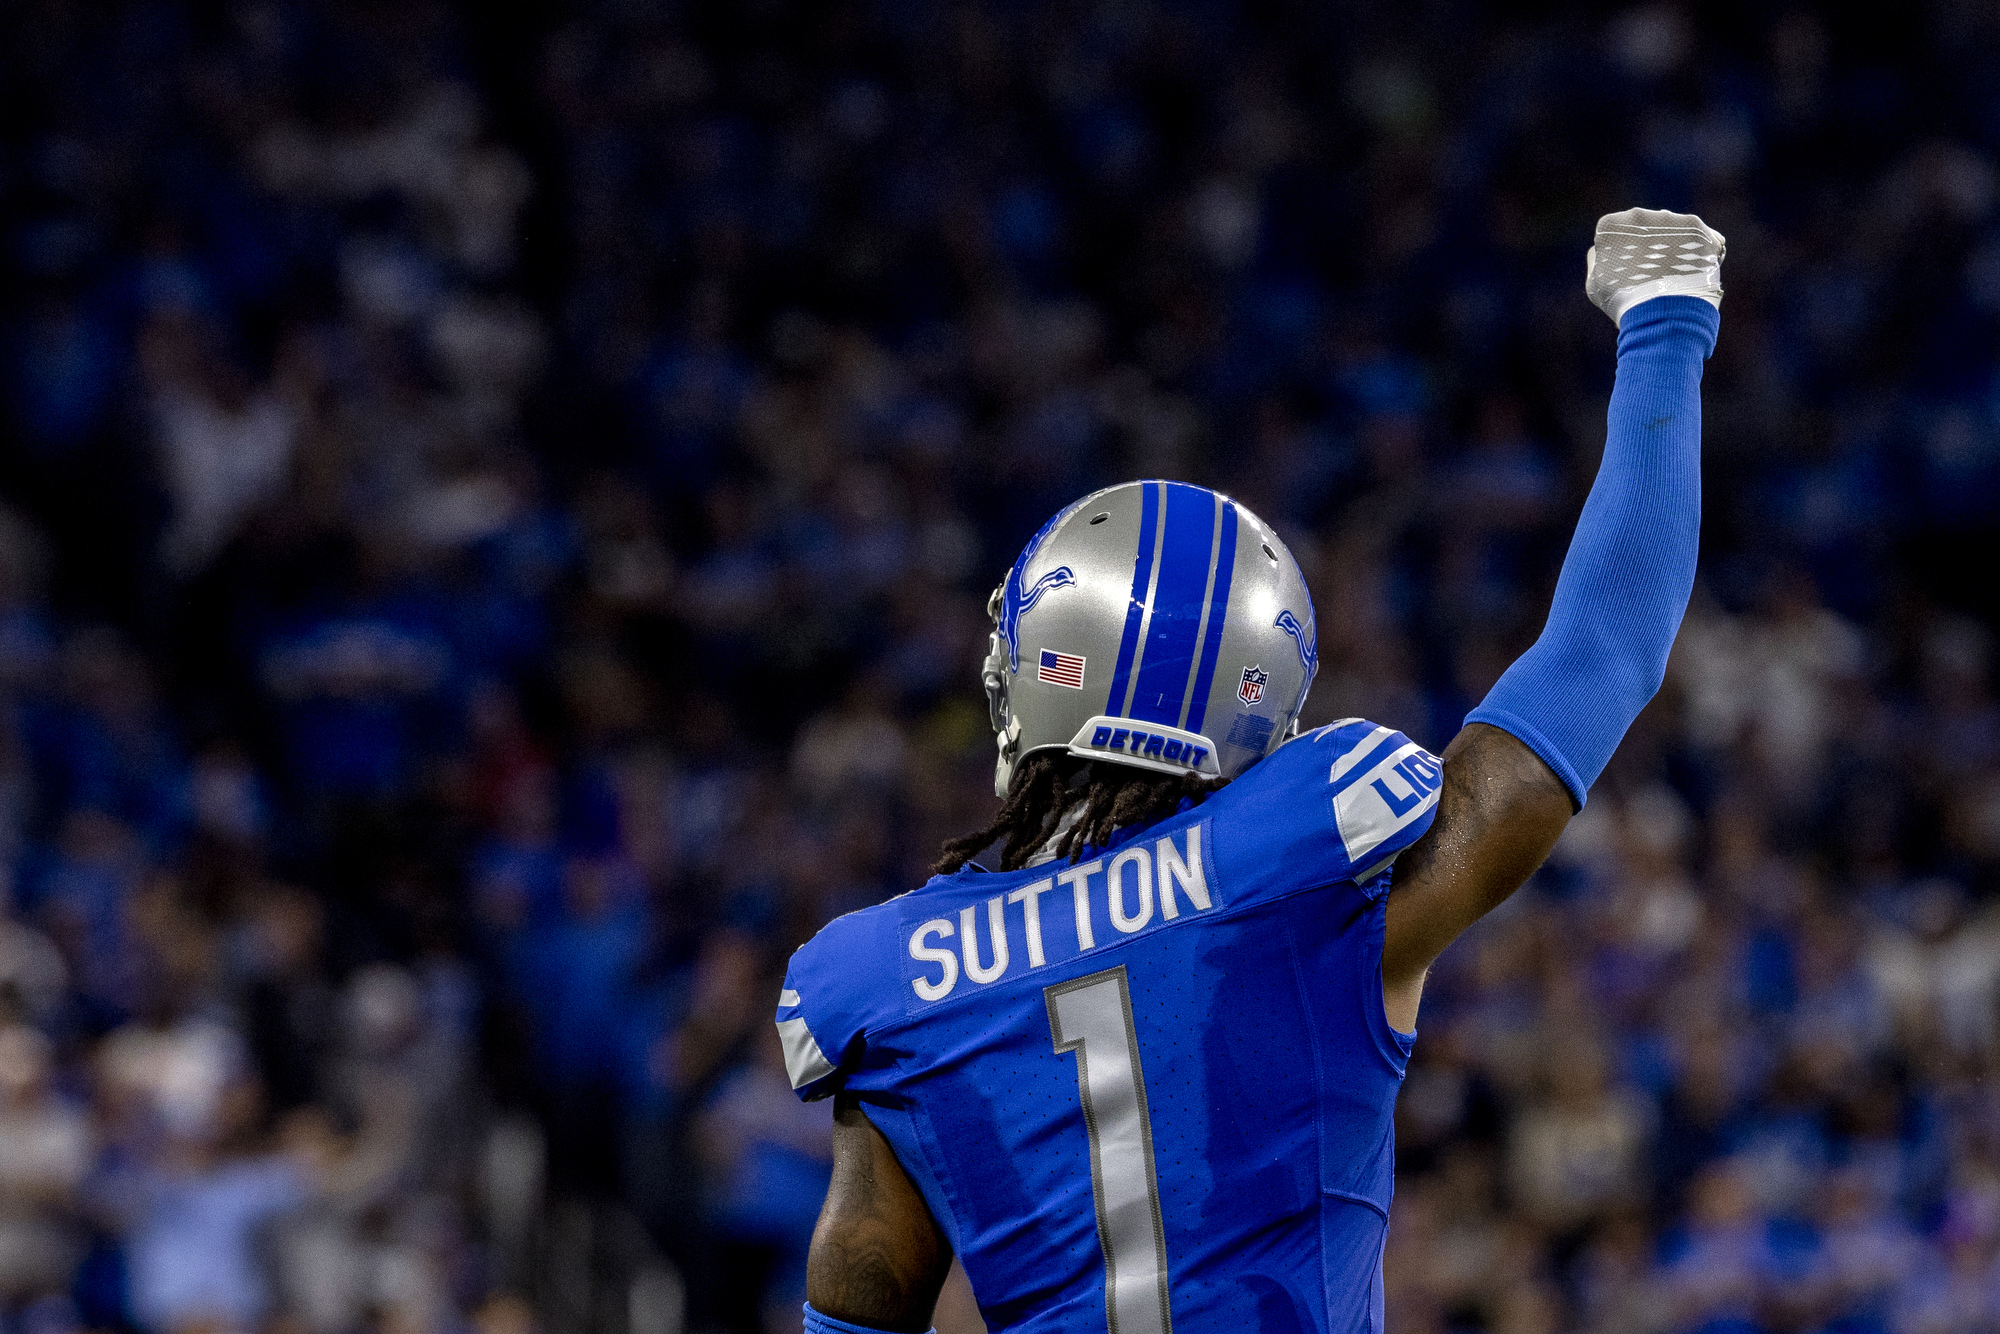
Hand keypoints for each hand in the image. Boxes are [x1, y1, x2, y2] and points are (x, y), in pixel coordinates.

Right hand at [1585, 207, 1725, 324]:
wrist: (1662, 313)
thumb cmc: (1624, 301)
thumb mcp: (1595, 283)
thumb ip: (1597, 260)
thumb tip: (1601, 248)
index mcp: (1611, 225)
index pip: (1615, 233)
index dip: (1620, 252)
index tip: (1626, 270)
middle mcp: (1640, 214)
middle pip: (1645, 227)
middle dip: (1649, 245)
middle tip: (1652, 273)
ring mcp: (1671, 219)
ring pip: (1673, 230)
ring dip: (1674, 247)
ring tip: (1674, 276)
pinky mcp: (1698, 228)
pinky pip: (1701, 236)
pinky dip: (1699, 251)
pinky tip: (1693, 271)